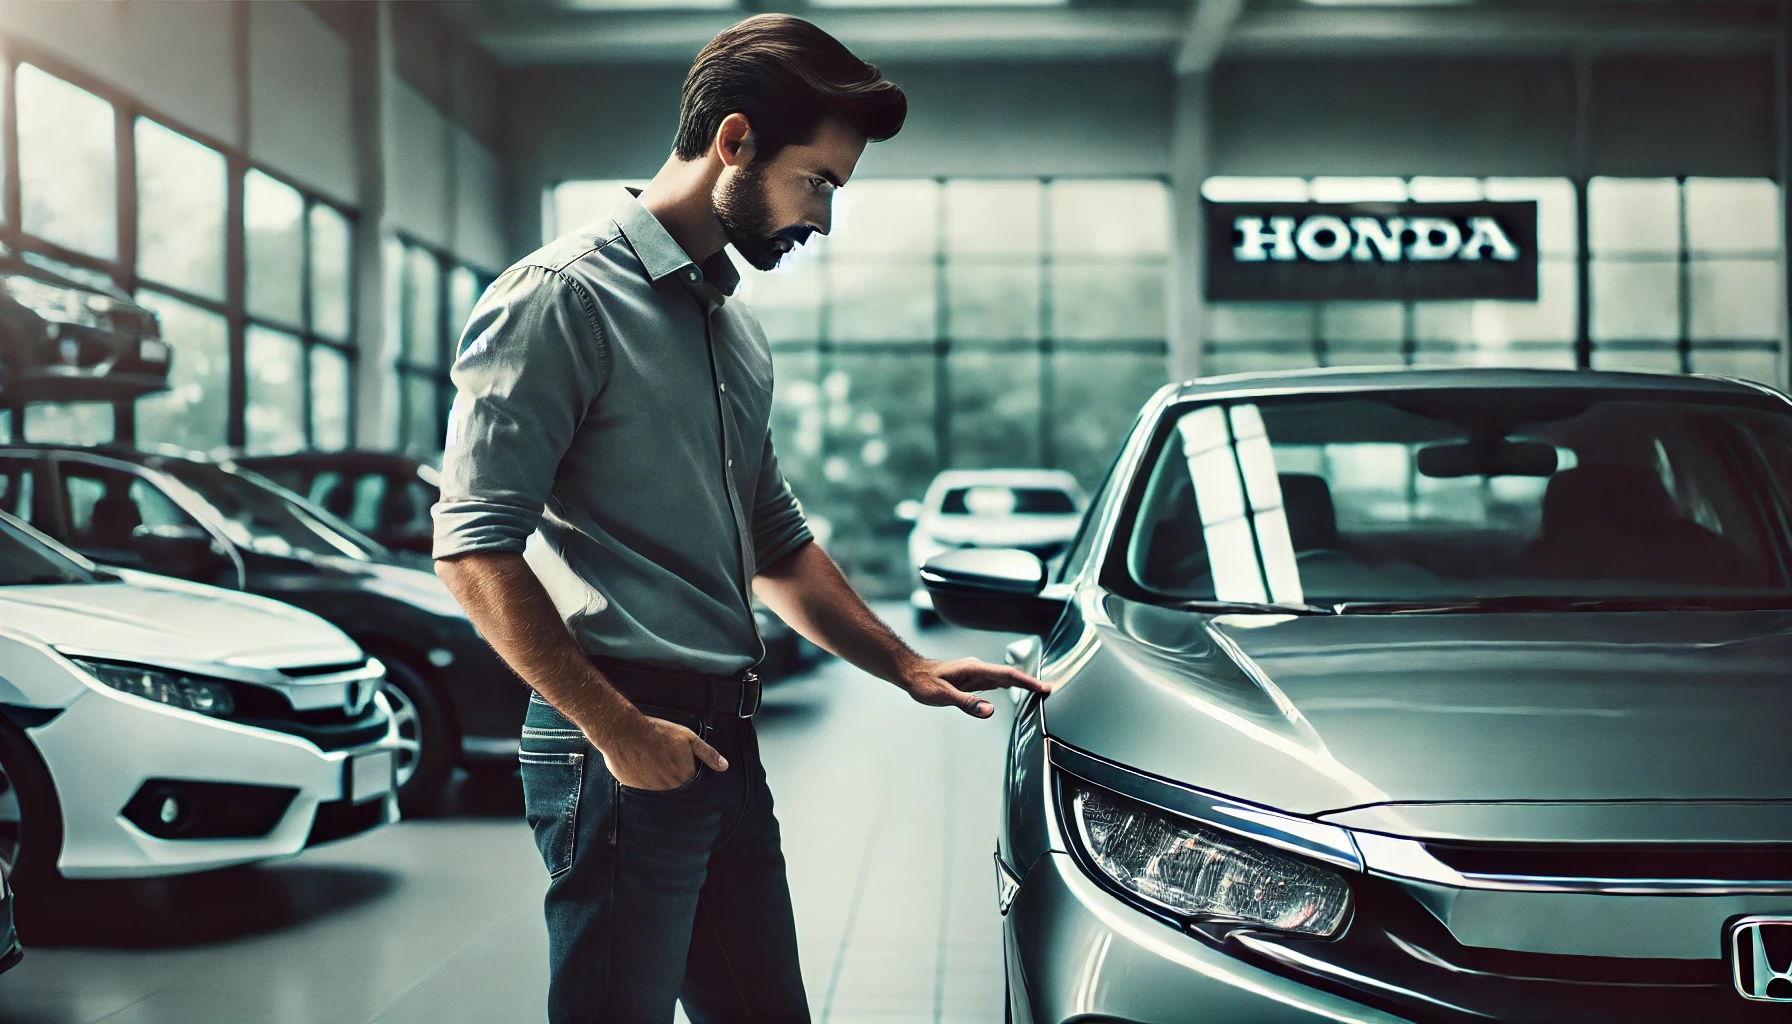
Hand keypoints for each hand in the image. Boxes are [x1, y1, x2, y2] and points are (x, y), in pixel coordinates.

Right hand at [599, 714, 728, 790]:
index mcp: (684, 777)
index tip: (682, 764)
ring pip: (660, 791)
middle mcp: (669, 788)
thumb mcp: (688, 738)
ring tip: (653, 764)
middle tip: (666, 762)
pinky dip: (643, 782)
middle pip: (677, 789)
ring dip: (659, 781)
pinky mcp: (634, 789)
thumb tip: (724, 766)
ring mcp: (650, 791)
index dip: (688, 773)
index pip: (692, 783)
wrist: (625, 732)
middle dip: (674, 778)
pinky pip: (642, 790)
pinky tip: (642, 768)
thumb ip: (707, 754)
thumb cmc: (657, 733)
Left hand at [901, 657, 1053, 718]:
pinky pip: (995, 682)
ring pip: (1004, 678)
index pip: (1008, 675)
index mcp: (974, 669)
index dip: (1028, 682)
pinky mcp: (972, 679)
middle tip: (1049, 690)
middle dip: (1030, 683)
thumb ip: (967, 703)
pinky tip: (1014, 690)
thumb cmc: (924, 683)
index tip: (1044, 688)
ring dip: (1022, 683)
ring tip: (1039, 691)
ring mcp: (976, 673)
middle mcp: (978, 669)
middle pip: (1010, 675)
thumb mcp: (943, 696)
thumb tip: (990, 710)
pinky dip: (1009, 685)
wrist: (911, 674)